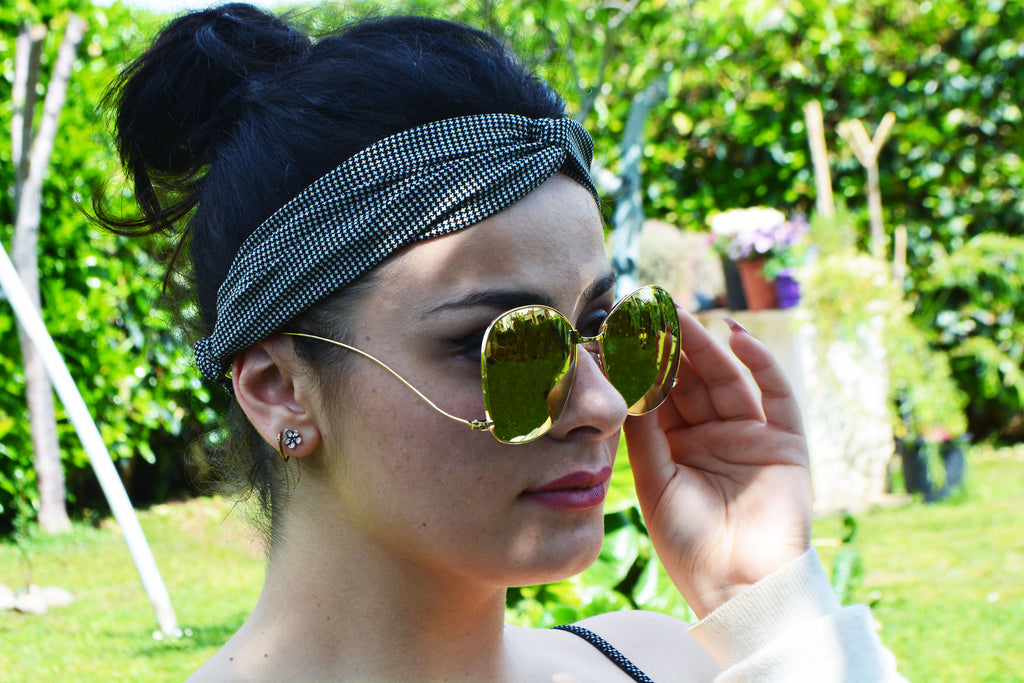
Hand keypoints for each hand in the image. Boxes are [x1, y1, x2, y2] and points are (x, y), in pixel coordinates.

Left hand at [624, 312, 811, 618]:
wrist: (739, 587)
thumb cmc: (689, 544)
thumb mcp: (654, 482)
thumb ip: (644, 432)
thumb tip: (622, 380)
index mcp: (676, 447)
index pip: (659, 395)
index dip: (644, 364)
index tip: (622, 331)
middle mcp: (711, 435)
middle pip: (691, 380)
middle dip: (673, 346)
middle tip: (650, 312)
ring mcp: (749, 436)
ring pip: (726, 379)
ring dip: (706, 347)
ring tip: (682, 317)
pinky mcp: (784, 441)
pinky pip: (775, 394)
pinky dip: (761, 363)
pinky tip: (737, 336)